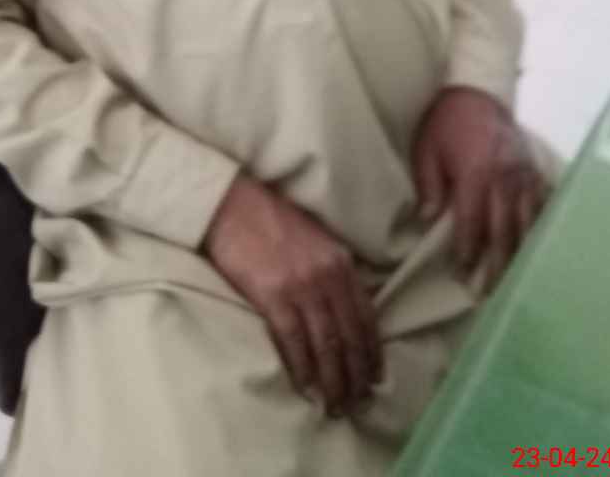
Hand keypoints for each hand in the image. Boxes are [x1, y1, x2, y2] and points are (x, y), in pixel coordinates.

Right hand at [202, 174, 382, 415]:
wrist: (233, 204)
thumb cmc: (271, 220)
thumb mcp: (316, 240)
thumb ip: (332, 270)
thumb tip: (342, 309)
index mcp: (341, 262)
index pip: (366, 317)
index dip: (373, 352)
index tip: (376, 378)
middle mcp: (328, 276)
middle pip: (349, 337)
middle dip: (356, 375)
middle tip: (357, 403)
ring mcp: (302, 287)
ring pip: (326, 345)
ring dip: (333, 381)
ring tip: (335, 405)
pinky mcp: (273, 296)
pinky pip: (294, 342)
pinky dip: (303, 369)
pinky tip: (306, 388)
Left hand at [411, 87, 546, 289]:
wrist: (478, 91)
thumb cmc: (446, 122)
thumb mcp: (425, 149)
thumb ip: (429, 185)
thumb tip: (429, 220)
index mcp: (476, 173)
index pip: (472, 223)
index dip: (467, 251)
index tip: (461, 274)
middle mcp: (506, 178)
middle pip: (503, 231)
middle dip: (496, 264)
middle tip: (489, 292)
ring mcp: (526, 175)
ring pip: (528, 224)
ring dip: (519, 254)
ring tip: (514, 281)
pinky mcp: (536, 170)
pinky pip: (543, 206)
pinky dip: (539, 230)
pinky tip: (537, 250)